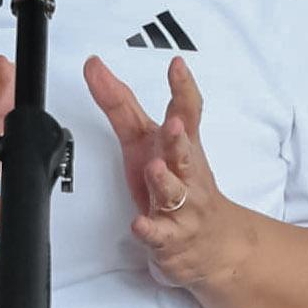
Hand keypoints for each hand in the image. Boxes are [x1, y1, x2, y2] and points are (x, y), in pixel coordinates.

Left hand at [81, 55, 249, 294]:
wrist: (213, 241)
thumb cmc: (179, 182)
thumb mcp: (146, 140)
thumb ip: (120, 105)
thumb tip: (94, 67)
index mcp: (182, 146)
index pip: (188, 113)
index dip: (183, 89)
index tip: (177, 66)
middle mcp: (186, 173)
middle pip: (184, 153)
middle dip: (179, 139)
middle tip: (173, 124)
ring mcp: (181, 206)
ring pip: (173, 193)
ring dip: (164, 181)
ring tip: (154, 169)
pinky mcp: (170, 238)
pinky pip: (159, 234)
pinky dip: (149, 229)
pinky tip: (138, 224)